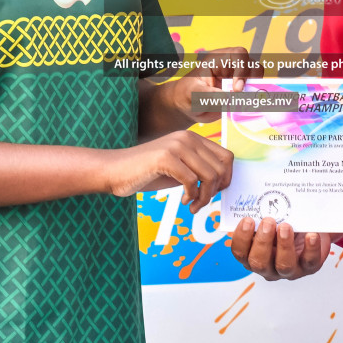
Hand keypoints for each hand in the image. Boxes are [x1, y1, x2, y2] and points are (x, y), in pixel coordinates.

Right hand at [105, 129, 233, 211]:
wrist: (115, 170)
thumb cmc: (147, 172)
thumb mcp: (179, 169)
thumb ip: (199, 170)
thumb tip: (222, 183)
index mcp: (193, 138)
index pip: (227, 157)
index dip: (226, 179)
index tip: (214, 193)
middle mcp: (187, 138)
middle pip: (221, 168)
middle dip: (215, 191)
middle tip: (200, 203)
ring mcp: (176, 146)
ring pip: (210, 175)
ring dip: (204, 197)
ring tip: (193, 205)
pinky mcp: (165, 157)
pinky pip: (192, 181)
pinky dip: (192, 196)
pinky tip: (183, 200)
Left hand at [169, 45, 256, 118]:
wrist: (187, 106)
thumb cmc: (187, 94)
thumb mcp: (194, 94)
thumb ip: (211, 95)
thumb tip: (230, 98)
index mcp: (218, 60)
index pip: (239, 54)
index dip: (243, 69)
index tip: (236, 88)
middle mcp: (231, 67)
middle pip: (253, 65)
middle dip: (252, 81)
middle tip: (240, 96)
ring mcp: (238, 79)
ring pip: (257, 79)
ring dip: (255, 91)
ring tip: (243, 102)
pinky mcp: (241, 91)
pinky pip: (254, 93)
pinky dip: (253, 100)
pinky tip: (244, 107)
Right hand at [229, 217, 336, 280]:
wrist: (311, 227)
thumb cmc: (286, 222)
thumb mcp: (272, 217)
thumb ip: (261, 210)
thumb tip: (258, 192)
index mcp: (253, 254)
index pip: (240, 253)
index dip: (241, 238)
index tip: (247, 220)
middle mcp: (268, 266)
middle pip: (258, 263)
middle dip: (262, 241)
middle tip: (268, 221)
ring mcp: (289, 270)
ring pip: (283, 266)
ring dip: (284, 245)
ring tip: (286, 226)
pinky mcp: (309, 267)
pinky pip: (309, 261)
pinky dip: (310, 248)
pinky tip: (311, 235)